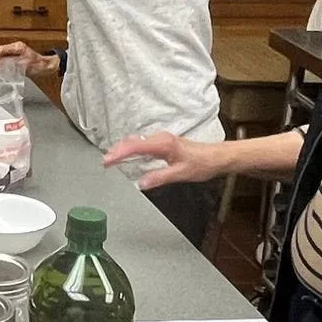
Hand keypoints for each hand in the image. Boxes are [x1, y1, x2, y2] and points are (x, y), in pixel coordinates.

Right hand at [0, 41, 58, 78]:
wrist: (46, 66)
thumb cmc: (39, 65)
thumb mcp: (24, 65)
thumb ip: (12, 64)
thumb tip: (0, 64)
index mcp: (18, 47)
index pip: (1, 49)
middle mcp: (16, 47)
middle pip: (0, 50)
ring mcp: (16, 50)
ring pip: (2, 54)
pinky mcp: (16, 55)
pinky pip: (5, 57)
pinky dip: (1, 62)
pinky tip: (0, 68)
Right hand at [103, 131, 227, 190]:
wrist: (216, 157)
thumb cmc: (202, 164)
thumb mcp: (181, 174)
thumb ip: (159, 177)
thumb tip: (141, 183)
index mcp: (163, 144)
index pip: (134, 146)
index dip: (119, 153)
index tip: (107, 161)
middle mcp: (160, 139)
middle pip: (132, 141)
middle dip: (116, 150)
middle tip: (105, 162)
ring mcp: (161, 139)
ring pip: (136, 141)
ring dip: (123, 149)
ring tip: (111, 159)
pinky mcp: (163, 143)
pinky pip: (142, 143)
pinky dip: (131, 148)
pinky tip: (128, 154)